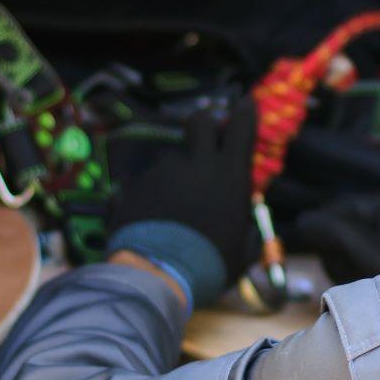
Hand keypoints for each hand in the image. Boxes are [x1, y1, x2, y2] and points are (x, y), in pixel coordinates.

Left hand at [105, 98, 256, 305]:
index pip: (241, 126)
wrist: (157, 275)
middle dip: (204, 127)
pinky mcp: (133, 184)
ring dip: (175, 175)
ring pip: (171, 158)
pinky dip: (149, 197)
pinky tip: (149, 223)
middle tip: (205, 146)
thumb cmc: (210, 265)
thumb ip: (246, 231)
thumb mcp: (242, 252)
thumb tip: (246, 229)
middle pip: (199, 121)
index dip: (245, 112)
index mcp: (229, 174)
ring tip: (172, 211)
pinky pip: (144, 183)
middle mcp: (196, 163)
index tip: (246, 105)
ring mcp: (161, 171)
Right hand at [294, 189, 379, 283]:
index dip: (324, 235)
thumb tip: (303, 221)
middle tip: (359, 273)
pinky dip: (361, 278)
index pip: (333, 211)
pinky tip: (374, 287)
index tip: (328, 258)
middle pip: (339, 232)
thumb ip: (334, 230)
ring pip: (347, 252)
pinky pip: (361, 265)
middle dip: (340, 256)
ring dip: (349, 270)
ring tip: (370, 282)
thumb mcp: (370, 249)